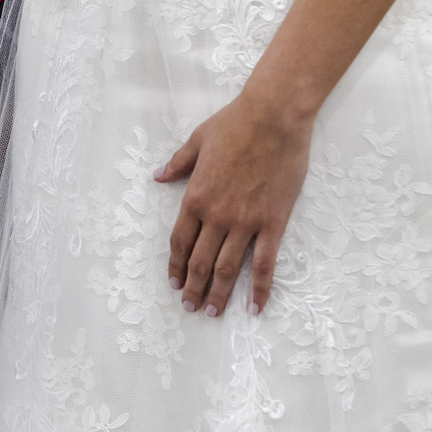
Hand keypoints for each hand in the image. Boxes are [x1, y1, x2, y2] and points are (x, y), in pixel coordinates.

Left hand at [156, 89, 314, 317]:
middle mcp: (217, 215)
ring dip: (219, 294)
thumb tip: (157, 176)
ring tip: (213, 313)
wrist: (273, 118)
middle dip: (193, 287)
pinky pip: (265, 263)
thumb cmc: (234, 124)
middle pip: (201, 261)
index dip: (176, 264)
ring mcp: (246, 222)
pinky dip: (260, 288)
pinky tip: (256, 307)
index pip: (180, 241)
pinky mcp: (273, 223)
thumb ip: (177, 164)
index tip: (174, 282)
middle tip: (190, 308)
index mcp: (195, 196)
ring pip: (229, 268)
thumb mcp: (196, 141)